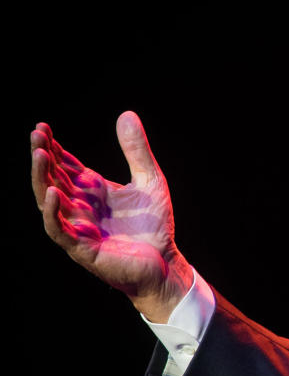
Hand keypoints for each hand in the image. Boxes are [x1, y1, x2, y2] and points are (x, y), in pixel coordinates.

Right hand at [31, 111, 191, 322]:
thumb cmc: (154, 226)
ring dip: (42, 178)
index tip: (42, 127)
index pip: (64, 165)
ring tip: (39, 155)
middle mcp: (80, 207)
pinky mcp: (83, 248)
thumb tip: (126, 114)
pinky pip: (60, 229)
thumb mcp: (150, 180)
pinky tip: (53, 192)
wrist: (166, 261)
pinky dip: (54, 212)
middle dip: (43, 157)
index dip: (53, 147)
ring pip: (50, 201)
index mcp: (91, 191)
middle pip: (52, 178)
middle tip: (36, 135)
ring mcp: (78, 227)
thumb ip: (137, 151)